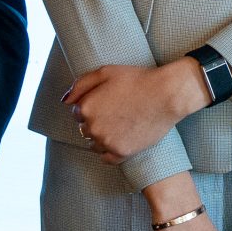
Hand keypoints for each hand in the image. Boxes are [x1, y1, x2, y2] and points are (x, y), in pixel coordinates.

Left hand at [64, 59, 208, 162]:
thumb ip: (80, 84)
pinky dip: (111, 152)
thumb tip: (65, 101)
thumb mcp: (105, 72)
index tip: (108, 103)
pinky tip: (121, 140)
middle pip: (85, 130)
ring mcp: (106, 142)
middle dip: (97, 123)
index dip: (93, 107)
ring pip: (94, 145)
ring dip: (103, 138)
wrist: (166, 95)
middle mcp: (92, 127)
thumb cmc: (137, 80)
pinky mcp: (121, 153)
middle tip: (116, 113)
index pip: (78, 114)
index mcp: (85, 107)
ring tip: (121, 126)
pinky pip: (106, 158)